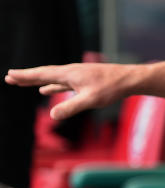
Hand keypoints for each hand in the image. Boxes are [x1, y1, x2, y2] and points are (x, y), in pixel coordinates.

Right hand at [5, 60, 164, 119]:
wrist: (130, 79)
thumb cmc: (112, 88)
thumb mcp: (91, 100)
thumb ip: (71, 107)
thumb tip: (53, 116)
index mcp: (68, 74)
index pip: (41, 74)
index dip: (25, 76)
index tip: (9, 75)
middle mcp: (70, 72)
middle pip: (44, 74)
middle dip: (27, 77)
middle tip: (10, 77)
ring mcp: (77, 75)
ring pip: (52, 78)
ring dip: (37, 81)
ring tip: (24, 82)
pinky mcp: (84, 80)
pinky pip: (62, 82)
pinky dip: (52, 85)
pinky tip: (47, 90)